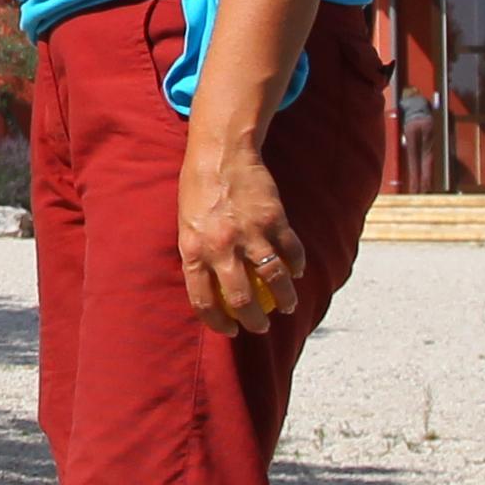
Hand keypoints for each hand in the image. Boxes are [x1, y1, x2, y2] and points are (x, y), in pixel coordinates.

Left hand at [176, 132, 307, 336]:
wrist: (221, 154)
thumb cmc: (199, 193)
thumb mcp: (186, 227)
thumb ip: (198, 257)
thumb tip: (210, 293)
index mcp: (193, 250)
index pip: (203, 300)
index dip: (218, 322)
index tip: (231, 329)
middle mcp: (220, 246)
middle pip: (242, 299)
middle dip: (255, 321)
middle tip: (262, 326)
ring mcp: (250, 233)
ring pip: (274, 279)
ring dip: (286, 299)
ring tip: (288, 306)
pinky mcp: (274, 219)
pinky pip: (292, 252)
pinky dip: (297, 266)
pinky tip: (297, 272)